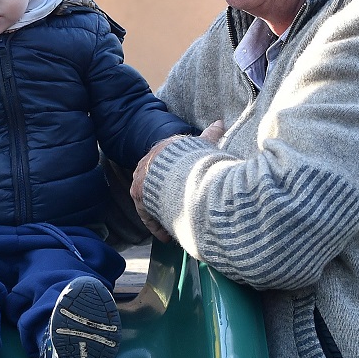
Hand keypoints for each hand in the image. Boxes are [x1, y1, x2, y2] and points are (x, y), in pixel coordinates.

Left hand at [131, 120, 225, 241]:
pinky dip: (156, 224)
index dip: (174, 184)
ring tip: (172, 230)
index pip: (165, 169)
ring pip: (151, 200)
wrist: (181, 170)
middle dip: (166, 202)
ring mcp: (141, 178)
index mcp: (162, 150)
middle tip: (177, 215)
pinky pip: (146, 212)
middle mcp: (148, 163)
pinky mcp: (138, 194)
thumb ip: (211, 136)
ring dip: (161, 215)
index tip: (182, 196)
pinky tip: (165, 235)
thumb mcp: (204, 145)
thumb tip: (220, 122)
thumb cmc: (195, 158)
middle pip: (156, 186)